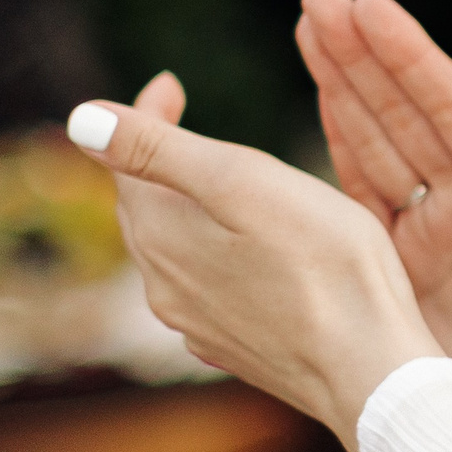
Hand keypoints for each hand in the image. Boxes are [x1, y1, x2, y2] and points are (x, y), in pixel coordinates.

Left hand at [72, 71, 443, 448]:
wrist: (372, 369)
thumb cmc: (325, 264)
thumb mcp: (244, 182)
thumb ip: (157, 149)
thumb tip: (79, 118)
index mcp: (161, 237)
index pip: (127, 163)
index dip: (145, 115)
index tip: (172, 82)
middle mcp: (164, 287)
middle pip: (145, 209)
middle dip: (158, 162)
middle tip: (184, 119)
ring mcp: (198, 324)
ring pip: (174, 252)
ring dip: (186, 211)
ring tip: (219, 183)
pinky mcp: (236, 348)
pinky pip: (207, 289)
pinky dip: (215, 256)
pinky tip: (245, 255)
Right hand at [294, 0, 451, 451]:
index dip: (414, 62)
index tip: (371, 6)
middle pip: (410, 114)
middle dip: (365, 55)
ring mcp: (435, 236)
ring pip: (378, 145)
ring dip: (342, 87)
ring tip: (307, 25)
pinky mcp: (400, 276)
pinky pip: (357, 203)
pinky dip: (328, 154)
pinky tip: (304, 108)